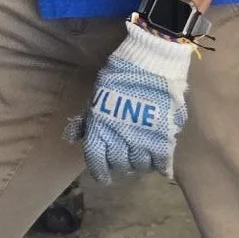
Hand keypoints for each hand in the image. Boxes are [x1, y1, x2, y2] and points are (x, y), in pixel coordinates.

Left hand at [66, 21, 192, 185]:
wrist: (150, 61)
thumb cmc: (120, 74)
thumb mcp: (98, 95)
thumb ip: (88, 119)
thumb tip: (74, 137)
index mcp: (100, 128)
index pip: (96, 160)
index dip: (100, 172)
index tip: (104, 176)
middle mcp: (120, 139)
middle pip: (120, 164)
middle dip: (120, 165)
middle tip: (124, 161)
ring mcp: (143, 140)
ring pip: (140, 165)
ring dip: (139, 164)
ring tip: (141, 158)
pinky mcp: (164, 137)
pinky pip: (161, 160)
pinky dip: (159, 165)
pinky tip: (159, 164)